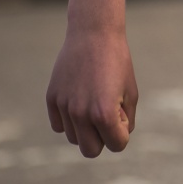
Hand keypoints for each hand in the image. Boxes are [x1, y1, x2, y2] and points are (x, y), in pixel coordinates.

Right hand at [46, 27, 137, 157]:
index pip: (117, 145)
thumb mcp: (131, 92)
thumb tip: (113, 139)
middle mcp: (80, 114)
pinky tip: (78, 98)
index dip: (122, 131)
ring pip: (73, 138)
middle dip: (101, 139)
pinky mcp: (51, 98)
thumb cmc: (118, 62)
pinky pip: (59, 125)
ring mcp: (64, 106)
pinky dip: (68, 119)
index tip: (122, 112)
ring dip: (85, 128)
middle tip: (106, 116)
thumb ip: (125, 121)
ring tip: (92, 100)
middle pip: (90, 151)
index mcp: (104, 114)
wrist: (94, 33)